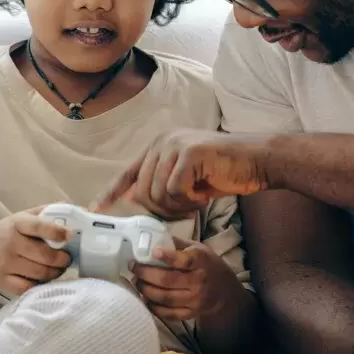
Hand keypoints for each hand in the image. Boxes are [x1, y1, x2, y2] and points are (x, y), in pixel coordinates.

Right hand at [0, 207, 72, 296]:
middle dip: (63, 259)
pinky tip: (43, 278)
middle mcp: (11, 243)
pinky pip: (29, 287)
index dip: (57, 232)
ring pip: (41, 273)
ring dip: (56, 273)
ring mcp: (7, 264)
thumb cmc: (7, 234)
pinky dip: (40, 284)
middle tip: (68, 258)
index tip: (70, 235)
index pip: (38, 226)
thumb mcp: (21, 217)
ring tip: (58, 268)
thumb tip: (79, 208)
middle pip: (45, 256)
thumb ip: (47, 212)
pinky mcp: (4, 281)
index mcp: (18, 223)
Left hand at [96, 130, 272, 219]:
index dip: (111, 191)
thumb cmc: (224, 173)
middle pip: (142, 191)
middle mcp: (162, 141)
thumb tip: (131, 199)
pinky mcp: (189, 152)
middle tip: (184, 212)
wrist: (257, 161)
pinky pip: (174, 190)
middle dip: (160, 210)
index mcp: (158, 146)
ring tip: (195, 202)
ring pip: (157, 193)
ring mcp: (175, 144)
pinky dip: (188, 201)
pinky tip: (203, 196)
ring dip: (177, 208)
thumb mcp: (187, 181)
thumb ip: (160, 185)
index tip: (96, 208)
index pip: (129, 172)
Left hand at [130, 237, 243, 321]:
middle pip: (168, 280)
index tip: (153, 251)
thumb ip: (177, 244)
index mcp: (202, 261)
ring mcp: (195, 300)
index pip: (185, 260)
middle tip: (133, 267)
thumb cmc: (206, 264)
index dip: (168, 256)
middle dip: (146, 274)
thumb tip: (151, 237)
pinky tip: (145, 298)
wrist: (224, 291)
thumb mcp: (198, 248)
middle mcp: (199, 281)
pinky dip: (153, 307)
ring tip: (136, 282)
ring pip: (165, 298)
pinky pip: (168, 314)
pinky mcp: (191, 313)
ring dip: (146, 290)